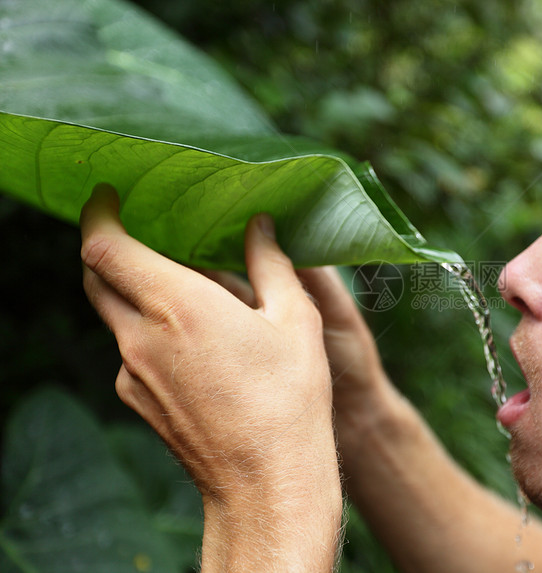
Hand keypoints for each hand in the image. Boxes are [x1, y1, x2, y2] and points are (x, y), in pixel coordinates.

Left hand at [80, 184, 340, 570]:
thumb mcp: (295, 320)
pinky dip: (148, 332)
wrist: (266, 481)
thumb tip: (260, 225)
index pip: (104, 246)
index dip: (98, 214)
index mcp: (177, 304)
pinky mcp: (137, 401)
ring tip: (183, 292)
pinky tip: (194, 344)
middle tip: (143, 234)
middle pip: (96, 277)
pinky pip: (130, 352)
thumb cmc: (288, 399)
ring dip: (135, 294)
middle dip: (109, 249)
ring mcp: (133, 373)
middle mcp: (141, 336)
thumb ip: (270, 263)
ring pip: (115, 316)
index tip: (110, 196)